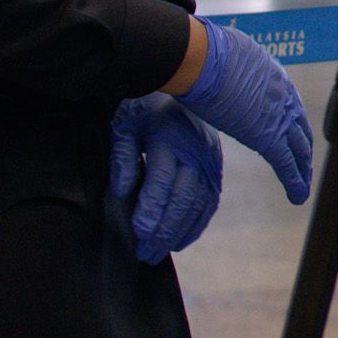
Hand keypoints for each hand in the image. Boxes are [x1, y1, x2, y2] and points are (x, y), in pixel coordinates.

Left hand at [111, 97, 223, 260]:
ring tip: (157, 253)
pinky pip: (210, 202)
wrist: (183, 82)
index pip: (162, 181)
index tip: (137, 233)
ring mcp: (209, 161)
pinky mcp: (216, 168)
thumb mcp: (126, 123)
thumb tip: (122, 191)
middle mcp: (195, 151)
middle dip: (162, 230)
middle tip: (144, 254)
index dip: (150, 209)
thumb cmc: (145, 106)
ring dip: (177, 233)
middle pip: (182, 198)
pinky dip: (196, 224)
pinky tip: (181, 241)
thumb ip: (122, 155)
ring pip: (197, 204)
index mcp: (169, 137)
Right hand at [167, 21, 311, 202]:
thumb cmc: (203, 52)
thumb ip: (228, 66)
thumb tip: (212, 61)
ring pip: (298, 148)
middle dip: (302, 147)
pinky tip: (298, 196)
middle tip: (304, 163)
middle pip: (299, 126)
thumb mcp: (223, 55)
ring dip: (302, 169)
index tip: (289, 132)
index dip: (289, 120)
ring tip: (303, 185)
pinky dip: (294, 181)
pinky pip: (286, 164)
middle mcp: (282, 94)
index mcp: (272, 74)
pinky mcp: (267, 136)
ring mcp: (278, 115)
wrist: (204, 59)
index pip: (286, 102)